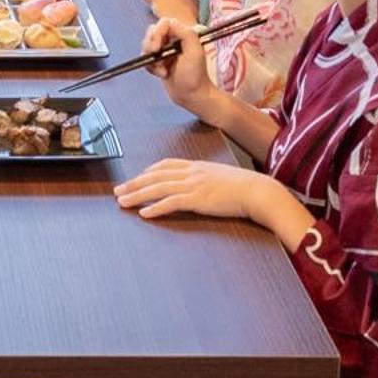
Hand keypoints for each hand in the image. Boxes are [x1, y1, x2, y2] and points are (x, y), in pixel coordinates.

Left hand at [115, 158, 270, 220]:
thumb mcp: (223, 177)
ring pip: (158, 188)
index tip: (138, 176)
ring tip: (123, 202)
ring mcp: (193, 185)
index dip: (149, 171)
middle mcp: (192, 173)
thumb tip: (204, 185)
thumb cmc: (246, 187)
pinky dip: (155, 208)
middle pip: (155, 176)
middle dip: (134, 183)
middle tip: (119, 190)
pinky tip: (144, 213)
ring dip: (137, 195)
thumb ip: (209, 179)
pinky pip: (170, 203)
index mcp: (197, 166)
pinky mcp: (197, 199)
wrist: (258, 191)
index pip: (166, 164)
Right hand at [140, 15, 215, 114]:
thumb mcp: (195, 52)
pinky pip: (146, 58)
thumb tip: (171, 22)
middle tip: (158, 60)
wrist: (191, 96)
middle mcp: (173, 39)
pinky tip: (162, 74)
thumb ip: (186, 34)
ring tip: (162, 70)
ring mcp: (164, 50)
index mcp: (183, 34)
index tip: (156, 48)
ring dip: (151, 59)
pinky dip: (151, 67)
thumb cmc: (195, 76)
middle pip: (152, 32)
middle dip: (151, 46)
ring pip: (146, 44)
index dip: (157, 33)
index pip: (164, 23)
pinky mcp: (158, 60)